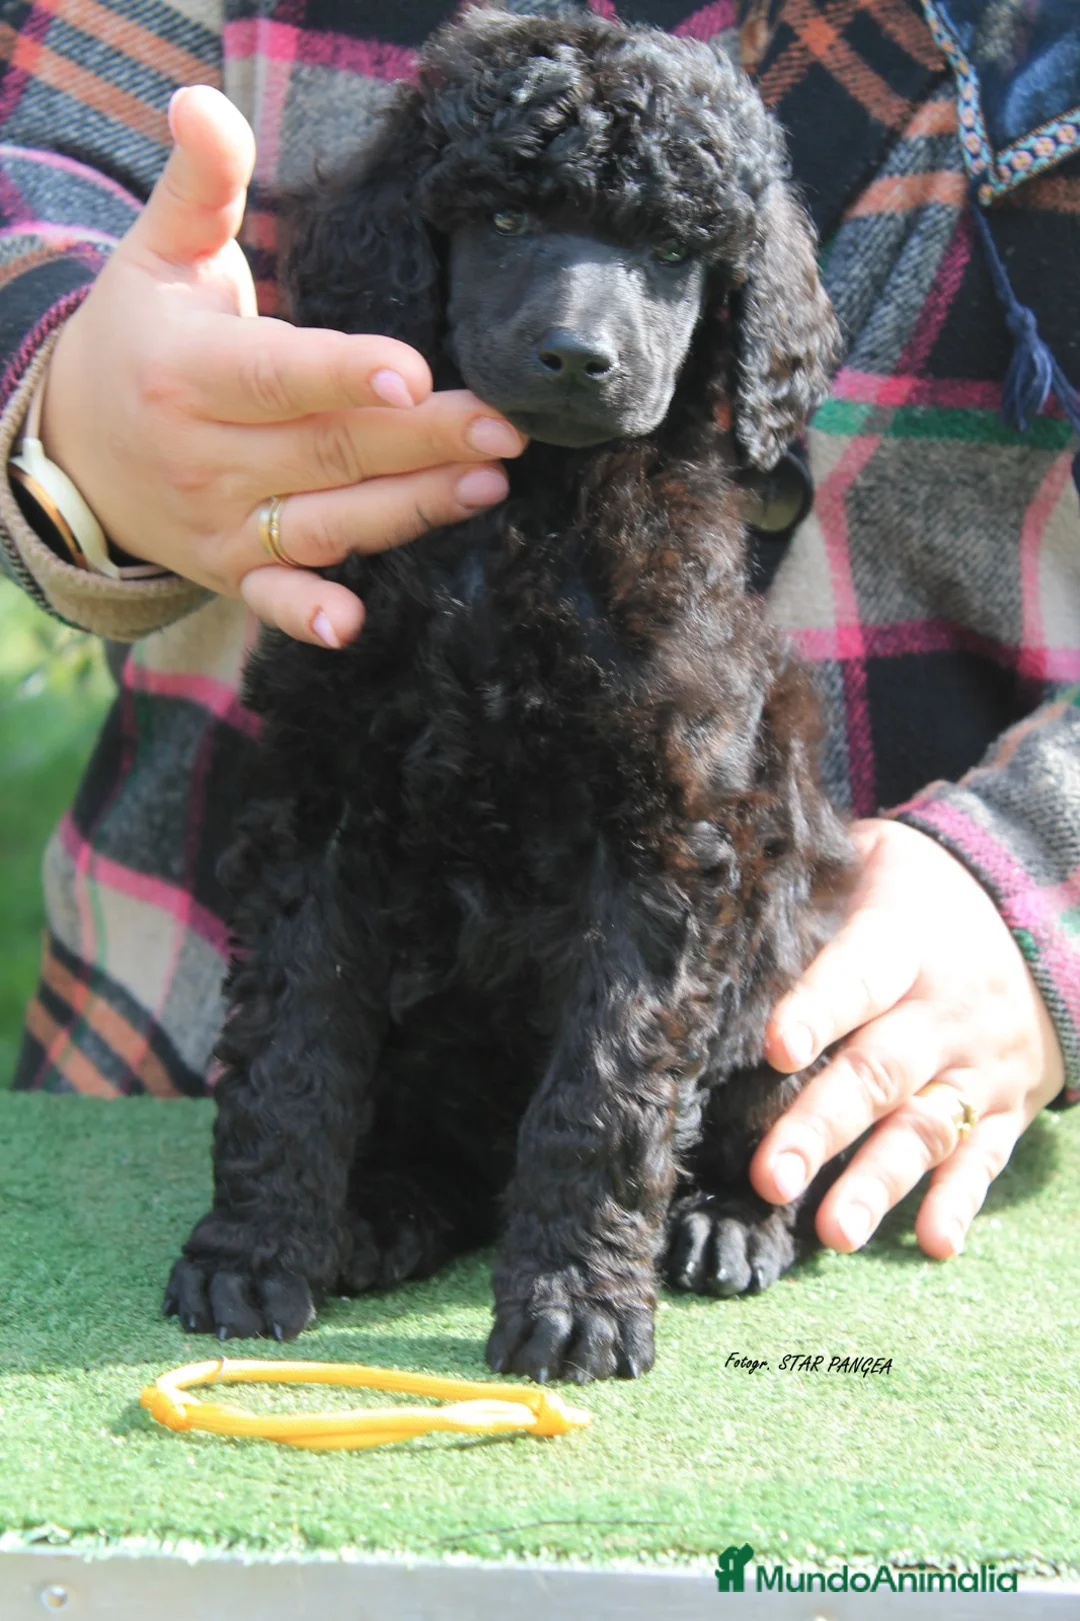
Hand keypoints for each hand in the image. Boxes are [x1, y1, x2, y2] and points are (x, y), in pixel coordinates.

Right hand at [39, 85, 525, 645]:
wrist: (75, 450)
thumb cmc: (137, 340)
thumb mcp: (157, 257)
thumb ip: (201, 186)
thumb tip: (204, 102)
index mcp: (190, 373)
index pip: (279, 376)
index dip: (345, 376)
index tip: (415, 375)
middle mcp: (206, 457)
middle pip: (329, 451)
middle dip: (422, 442)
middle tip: (506, 428)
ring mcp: (222, 524)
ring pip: (328, 522)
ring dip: (408, 512)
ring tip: (487, 486)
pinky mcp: (235, 571)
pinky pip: (273, 599)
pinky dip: (305, 616)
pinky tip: (352, 625)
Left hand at [752, 818, 1064, 1257]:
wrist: (1035, 911)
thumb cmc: (914, 891)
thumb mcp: (870, 863)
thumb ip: (808, 893)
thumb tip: (711, 904)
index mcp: (902, 941)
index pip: (856, 976)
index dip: (816, 1010)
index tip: (773, 1049)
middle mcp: (942, 1010)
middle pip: (878, 1071)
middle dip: (822, 1127)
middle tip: (771, 1178)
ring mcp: (976, 1065)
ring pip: (925, 1128)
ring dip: (879, 1184)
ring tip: (833, 1233)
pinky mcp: (1003, 1108)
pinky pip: (983, 1159)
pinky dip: (959, 1202)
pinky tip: (934, 1246)